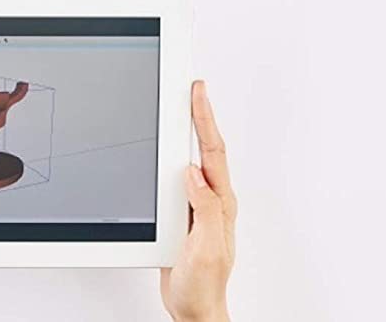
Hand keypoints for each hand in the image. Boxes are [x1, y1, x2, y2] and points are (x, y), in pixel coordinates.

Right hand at [160, 81, 237, 321]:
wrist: (193, 312)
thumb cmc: (202, 288)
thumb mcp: (205, 249)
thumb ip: (204, 209)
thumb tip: (193, 172)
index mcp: (220, 204)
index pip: (212, 151)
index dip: (204, 118)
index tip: (197, 90)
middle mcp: (211, 201)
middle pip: (205, 148)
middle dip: (198, 114)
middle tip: (190, 86)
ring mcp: (197, 206)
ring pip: (191, 159)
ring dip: (187, 131)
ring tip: (181, 104)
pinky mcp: (182, 214)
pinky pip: (177, 177)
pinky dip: (171, 155)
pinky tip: (166, 148)